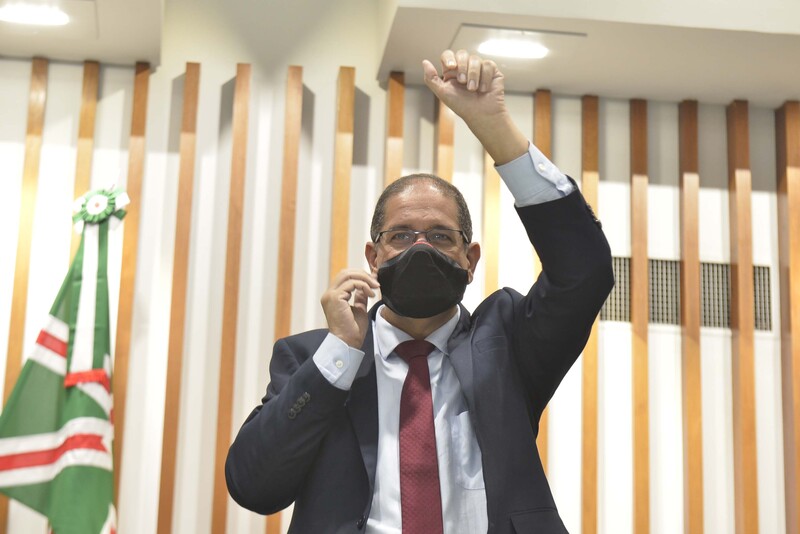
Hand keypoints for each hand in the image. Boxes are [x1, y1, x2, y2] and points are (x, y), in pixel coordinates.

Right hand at [321, 270, 379, 347]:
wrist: (348, 343)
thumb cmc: (353, 331)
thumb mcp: (359, 309)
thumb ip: (359, 297)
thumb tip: (364, 288)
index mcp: (332, 297)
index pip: (345, 277)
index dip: (360, 276)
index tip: (374, 281)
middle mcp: (329, 294)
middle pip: (345, 273)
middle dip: (363, 274)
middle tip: (376, 282)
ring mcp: (330, 295)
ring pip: (348, 275)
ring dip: (365, 279)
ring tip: (375, 287)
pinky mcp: (335, 298)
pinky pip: (352, 283)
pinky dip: (364, 285)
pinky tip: (371, 294)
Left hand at [422, 49, 527, 164]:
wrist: (481, 114)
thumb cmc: (462, 106)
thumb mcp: (443, 93)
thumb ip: (431, 78)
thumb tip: (425, 62)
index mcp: (452, 71)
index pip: (448, 55)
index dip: (449, 58)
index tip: (451, 67)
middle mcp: (465, 67)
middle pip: (462, 54)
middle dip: (462, 68)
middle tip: (463, 83)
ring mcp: (478, 67)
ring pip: (475, 59)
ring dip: (473, 75)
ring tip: (473, 90)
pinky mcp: (491, 70)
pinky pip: (488, 64)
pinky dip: (485, 77)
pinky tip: (484, 89)